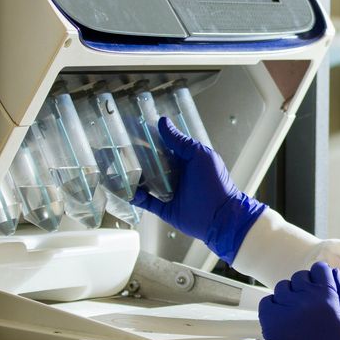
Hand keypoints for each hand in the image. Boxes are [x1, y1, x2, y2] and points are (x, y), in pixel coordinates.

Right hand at [132, 117, 264, 262]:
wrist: (220, 217)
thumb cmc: (216, 183)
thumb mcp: (199, 155)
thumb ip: (181, 141)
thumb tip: (164, 122)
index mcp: (186, 160)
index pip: (164, 146)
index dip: (150, 139)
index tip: (133, 130)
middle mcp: (177, 175)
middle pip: (152, 164)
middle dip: (137, 158)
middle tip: (119, 149)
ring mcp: (170, 191)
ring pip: (147, 182)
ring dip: (134, 176)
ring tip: (118, 168)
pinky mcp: (165, 208)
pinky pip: (146, 202)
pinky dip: (136, 196)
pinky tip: (128, 189)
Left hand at [259, 262, 339, 339]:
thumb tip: (335, 276)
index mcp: (326, 298)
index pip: (320, 269)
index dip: (322, 275)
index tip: (321, 284)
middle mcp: (303, 299)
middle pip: (301, 276)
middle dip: (307, 285)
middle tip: (311, 302)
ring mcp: (284, 309)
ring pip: (283, 286)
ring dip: (290, 294)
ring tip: (297, 310)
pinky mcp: (269, 321)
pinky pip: (267, 300)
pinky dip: (274, 305)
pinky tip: (284, 316)